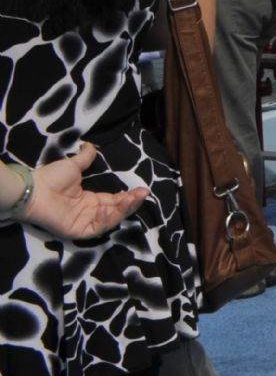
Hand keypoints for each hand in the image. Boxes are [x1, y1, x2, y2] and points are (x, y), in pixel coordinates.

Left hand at [22, 144, 148, 240]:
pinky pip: (96, 228)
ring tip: (131, 198)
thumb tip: (90, 144)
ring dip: (123, 210)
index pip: (114, 200)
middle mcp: (89, 212)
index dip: (128, 196)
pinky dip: (105, 220)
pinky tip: (106, 208)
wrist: (33, 189)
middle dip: (131, 203)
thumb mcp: (73, 166)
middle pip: (117, 211)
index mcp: (90, 200)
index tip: (141, 189)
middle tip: (142, 193)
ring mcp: (84, 223)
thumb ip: (85, 158)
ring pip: (110, 220)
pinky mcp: (77, 231)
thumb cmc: (50, 178)